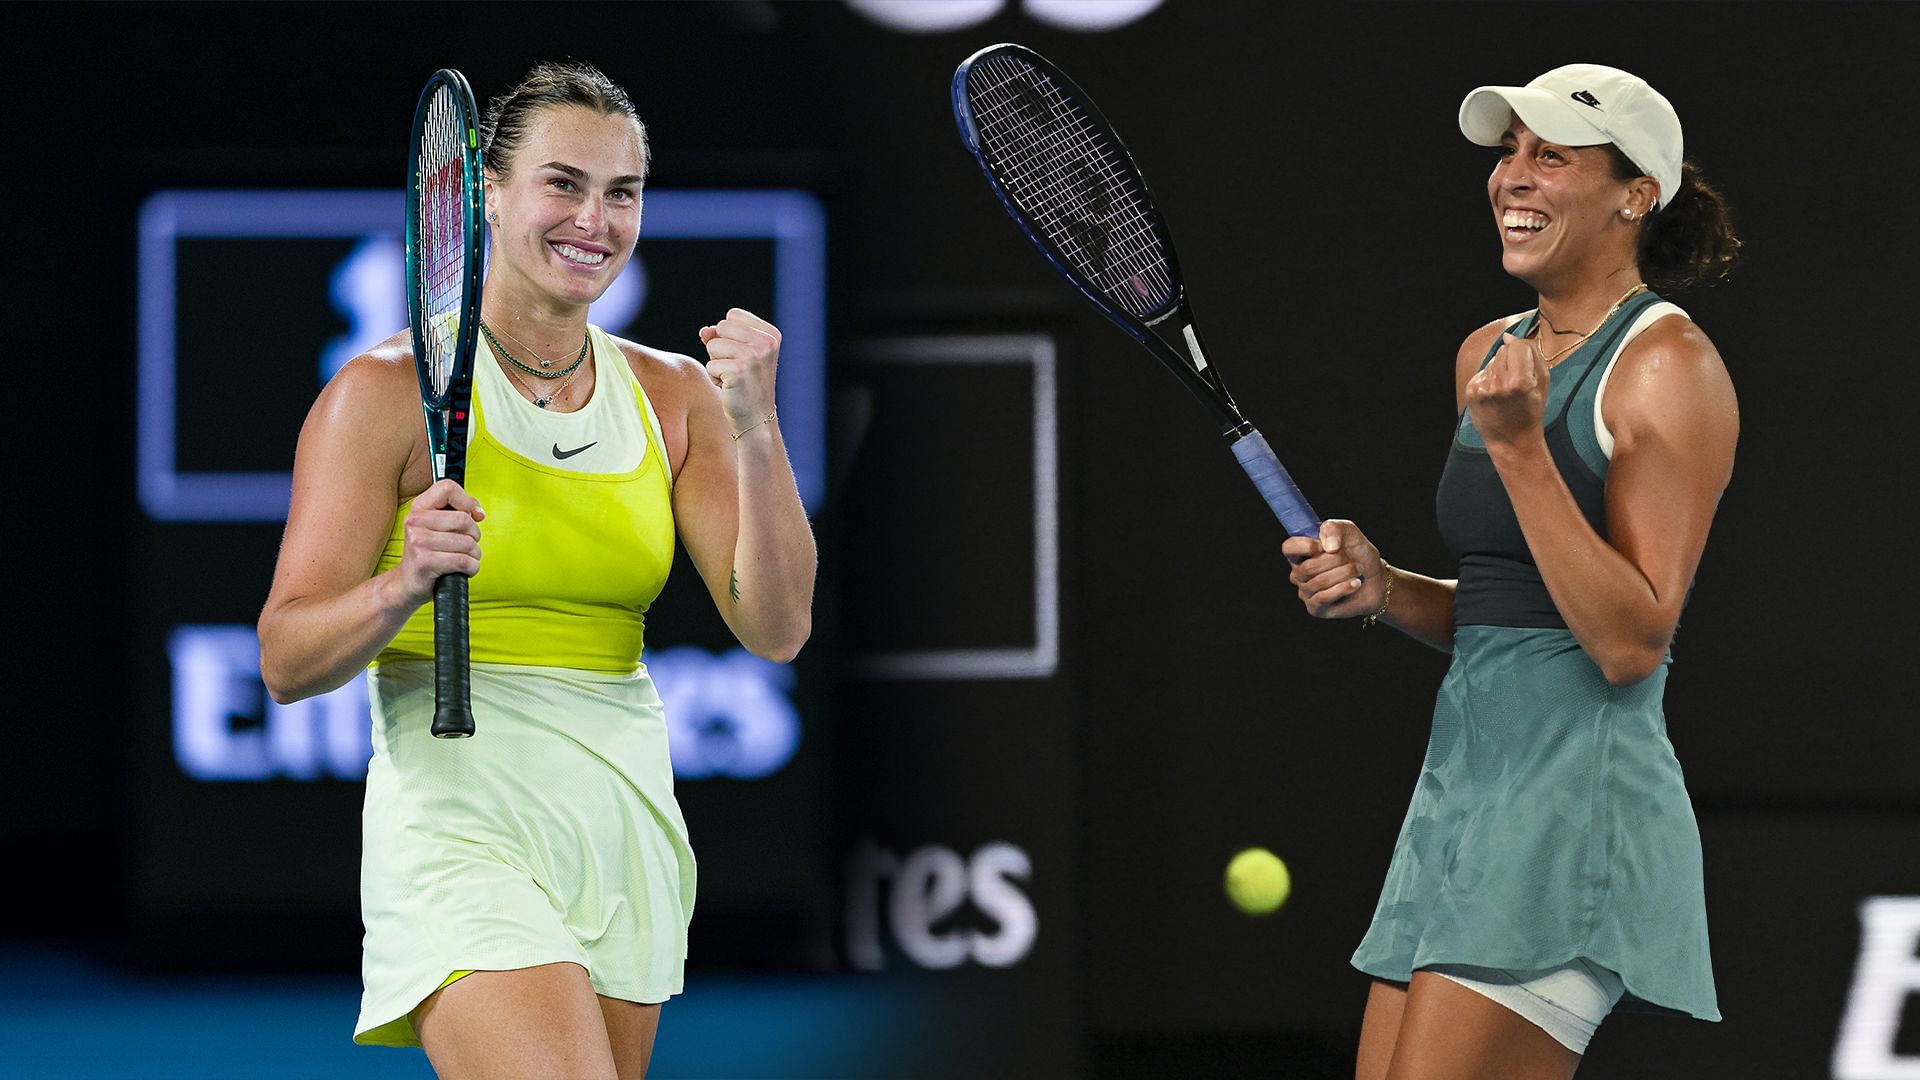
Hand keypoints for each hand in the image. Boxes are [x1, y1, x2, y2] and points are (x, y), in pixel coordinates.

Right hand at [394, 478, 483, 607]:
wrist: (408, 582)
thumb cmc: (429, 553)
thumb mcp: (437, 526)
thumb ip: (457, 512)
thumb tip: (478, 511)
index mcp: (419, 507)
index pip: (448, 488)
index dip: (467, 501)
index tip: (473, 515)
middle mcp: (415, 522)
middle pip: (464, 519)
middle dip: (475, 535)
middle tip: (467, 544)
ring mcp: (418, 542)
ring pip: (467, 543)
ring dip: (474, 555)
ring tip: (463, 558)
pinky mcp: (425, 562)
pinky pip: (464, 561)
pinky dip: (471, 568)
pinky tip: (462, 569)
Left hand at [698, 307, 781, 427]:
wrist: (755, 418)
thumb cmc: (745, 384)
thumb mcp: (737, 353)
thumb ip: (720, 335)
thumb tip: (705, 331)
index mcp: (771, 334)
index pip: (732, 315)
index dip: (728, 335)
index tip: (742, 356)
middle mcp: (766, 342)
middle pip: (721, 327)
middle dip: (720, 349)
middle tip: (736, 369)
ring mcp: (754, 356)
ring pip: (712, 344)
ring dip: (716, 363)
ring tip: (732, 378)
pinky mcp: (739, 371)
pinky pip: (710, 364)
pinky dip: (714, 378)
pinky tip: (729, 388)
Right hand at [1280, 519, 1386, 619]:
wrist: (1376, 578)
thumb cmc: (1358, 554)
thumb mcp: (1349, 531)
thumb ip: (1334, 528)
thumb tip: (1328, 547)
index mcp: (1301, 553)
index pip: (1288, 548)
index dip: (1305, 546)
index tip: (1324, 546)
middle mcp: (1299, 574)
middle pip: (1308, 567)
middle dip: (1336, 561)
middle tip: (1350, 560)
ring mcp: (1306, 592)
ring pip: (1318, 582)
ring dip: (1344, 574)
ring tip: (1357, 570)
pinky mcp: (1316, 608)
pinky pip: (1323, 598)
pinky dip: (1343, 588)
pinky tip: (1355, 584)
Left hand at [1465, 332, 1549, 448]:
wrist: (1512, 440)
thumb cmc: (1531, 410)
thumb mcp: (1543, 382)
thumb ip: (1531, 354)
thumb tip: (1508, 336)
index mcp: (1520, 381)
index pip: (1518, 345)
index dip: (1524, 353)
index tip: (1527, 366)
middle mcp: (1499, 384)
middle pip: (1503, 350)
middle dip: (1511, 361)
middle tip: (1517, 382)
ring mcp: (1483, 388)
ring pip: (1492, 360)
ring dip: (1500, 369)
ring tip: (1506, 389)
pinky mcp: (1472, 392)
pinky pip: (1482, 372)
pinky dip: (1489, 379)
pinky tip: (1495, 394)